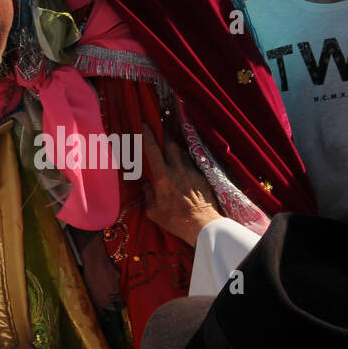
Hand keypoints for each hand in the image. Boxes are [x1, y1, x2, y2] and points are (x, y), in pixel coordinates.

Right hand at [142, 127, 220, 245]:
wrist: (202, 224)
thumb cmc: (175, 220)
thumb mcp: (153, 211)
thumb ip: (148, 195)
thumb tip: (147, 186)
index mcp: (162, 176)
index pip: (153, 149)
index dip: (148, 135)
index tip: (145, 124)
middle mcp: (177, 169)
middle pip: (170, 143)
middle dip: (164, 135)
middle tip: (160, 131)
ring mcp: (191, 171)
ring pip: (182, 151)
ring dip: (175, 148)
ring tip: (171, 149)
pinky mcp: (202, 176)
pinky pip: (192, 162)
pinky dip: (186, 160)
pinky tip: (184, 166)